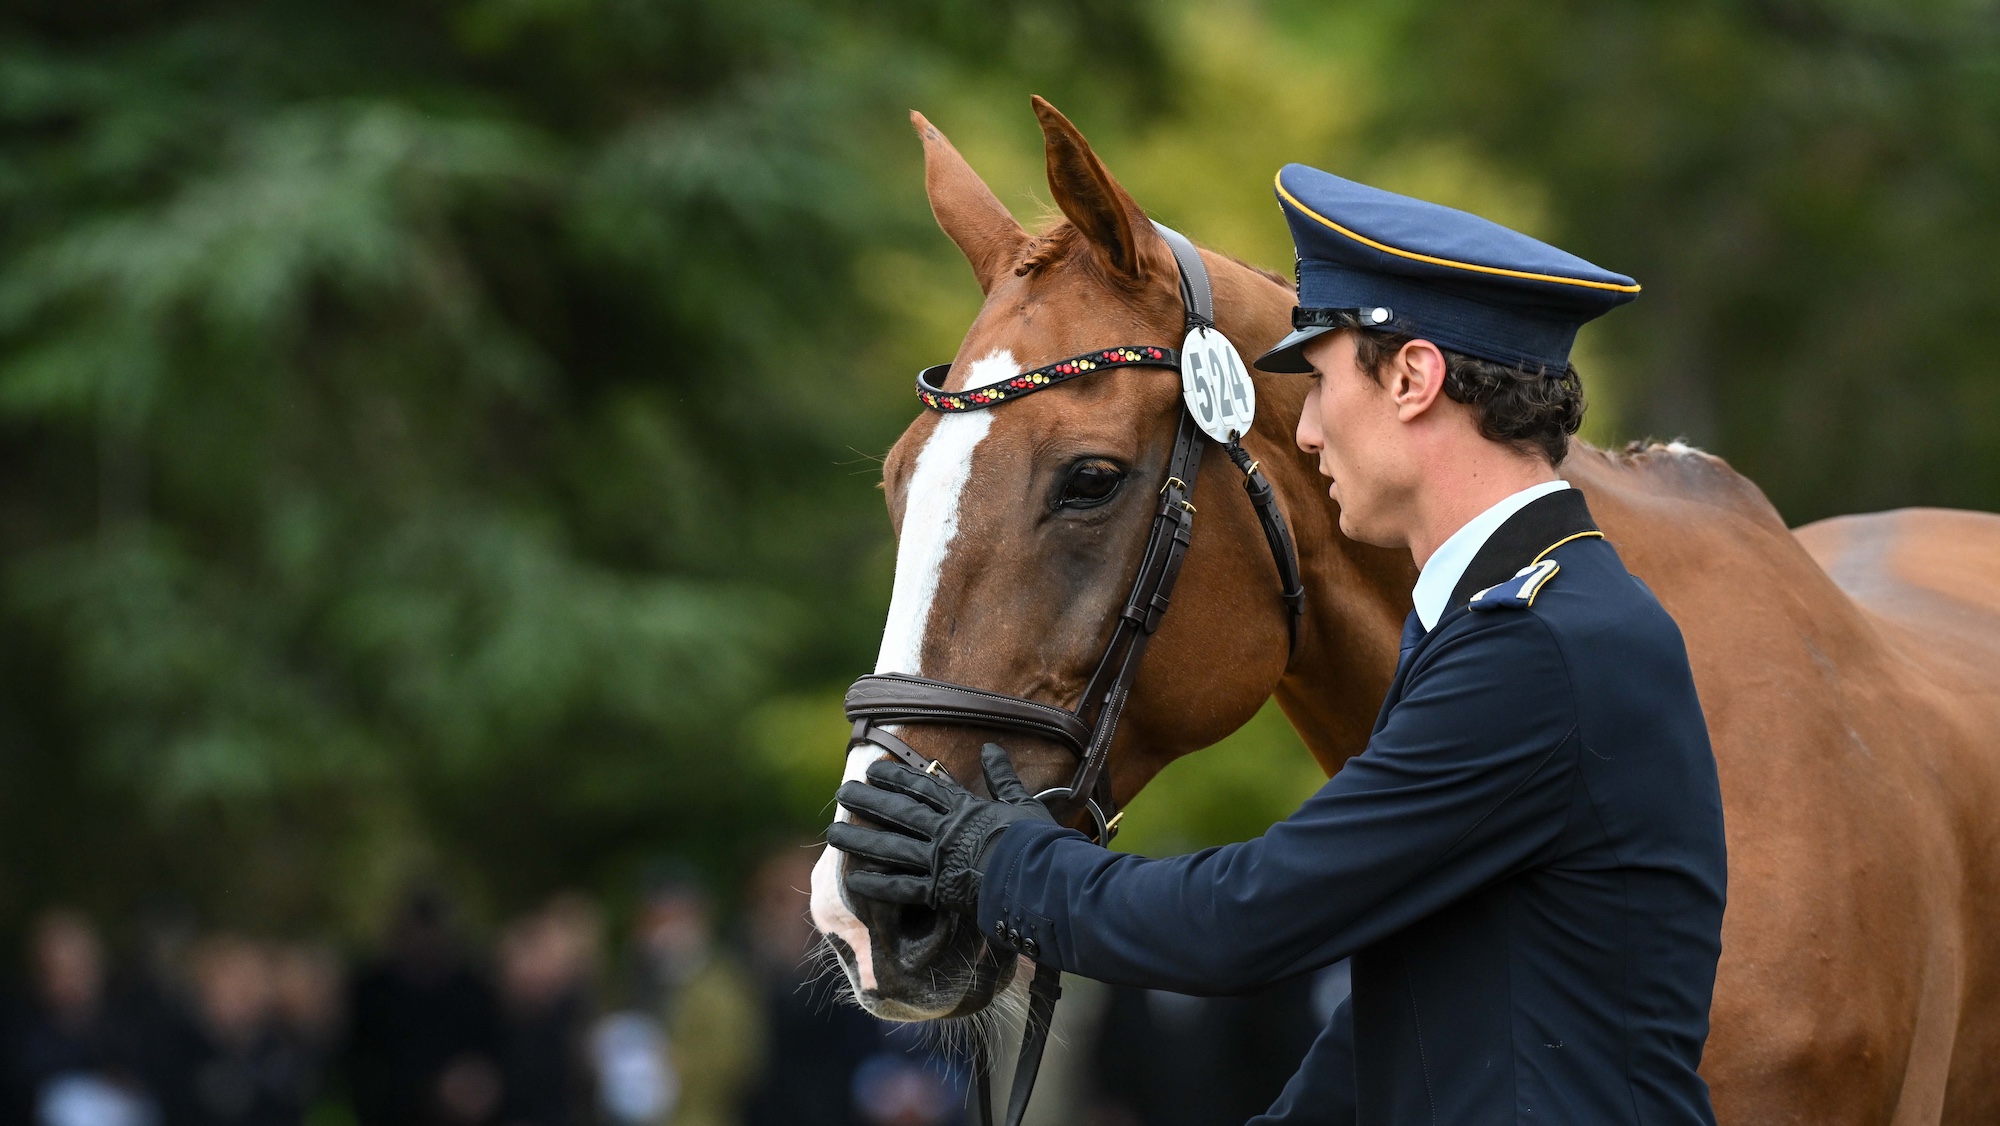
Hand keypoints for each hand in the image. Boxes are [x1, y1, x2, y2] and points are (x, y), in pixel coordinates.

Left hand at [829, 742, 1055, 915]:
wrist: (1042, 877)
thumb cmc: (1037, 841)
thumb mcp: (1022, 802)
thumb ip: (1002, 777)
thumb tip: (990, 748)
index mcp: (966, 809)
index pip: (924, 787)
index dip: (897, 777)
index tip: (874, 769)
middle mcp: (945, 831)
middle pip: (900, 812)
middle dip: (869, 801)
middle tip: (842, 793)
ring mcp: (939, 860)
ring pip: (892, 847)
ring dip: (861, 840)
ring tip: (833, 833)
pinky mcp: (940, 891)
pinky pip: (903, 888)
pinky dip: (879, 886)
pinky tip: (855, 880)